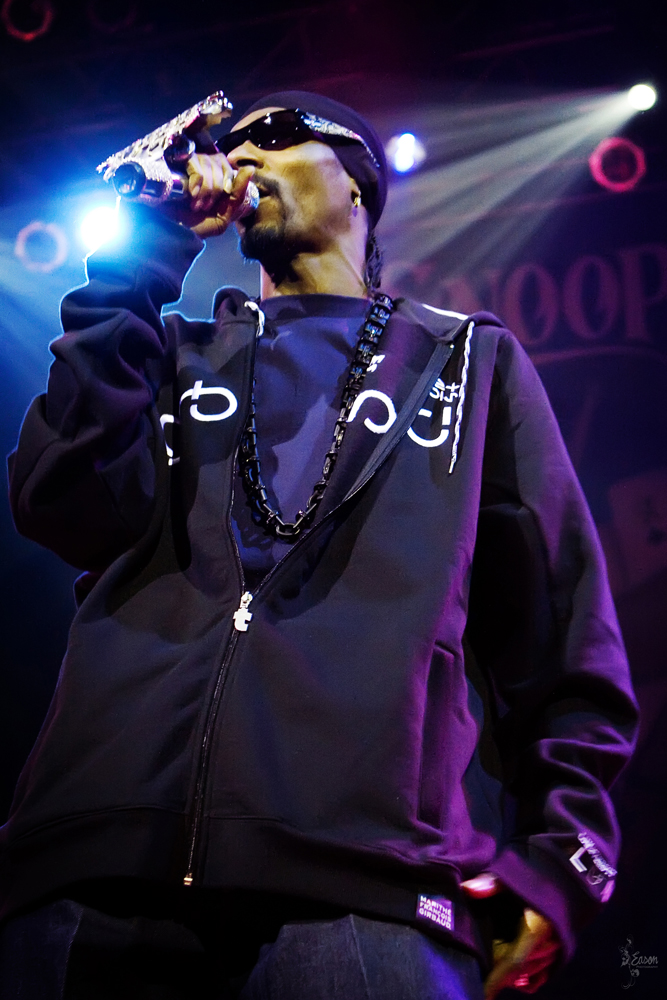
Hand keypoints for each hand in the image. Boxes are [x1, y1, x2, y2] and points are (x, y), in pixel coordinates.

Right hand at [162, 154, 254, 238]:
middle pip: (219, 162)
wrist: (175, 233)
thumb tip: (249, 169)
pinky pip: (195, 165)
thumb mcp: (224, 216)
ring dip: (206, 189)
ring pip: (208, 164)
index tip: (223, 196)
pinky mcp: (175, 165)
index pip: (227, 164)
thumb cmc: (197, 226)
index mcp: (213, 178)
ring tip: (196, 205)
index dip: (228, 178)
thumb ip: (238, 194)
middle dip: (217, 188)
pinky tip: (190, 194)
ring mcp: (187, 165)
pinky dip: (197, 182)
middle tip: (205, 207)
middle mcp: (200, 168)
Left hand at [461, 873, 560, 997]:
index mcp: (535, 930)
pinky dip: (525, 976)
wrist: (568, 878)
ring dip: (510, 972)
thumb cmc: (537, 877)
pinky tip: (511, 972)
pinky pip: (540, 975)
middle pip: (517, 969)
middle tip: (479, 967)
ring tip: (491, 965)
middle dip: (498, 971)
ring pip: (528, 972)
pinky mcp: (559, 953)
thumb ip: (490, 883)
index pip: (513, 962)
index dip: (496, 981)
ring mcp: (555, 952)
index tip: (483, 993)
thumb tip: (466, 889)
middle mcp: (547, 946)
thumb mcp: (512, 876)